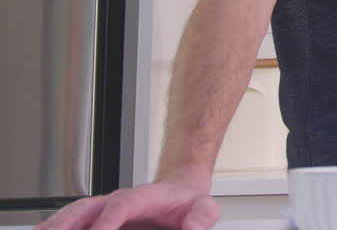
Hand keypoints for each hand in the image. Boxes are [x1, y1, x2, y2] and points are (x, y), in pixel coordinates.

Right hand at [35, 176, 219, 229]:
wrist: (181, 190)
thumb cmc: (189, 202)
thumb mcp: (205, 209)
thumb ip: (200, 218)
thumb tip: (191, 229)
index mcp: (142, 197)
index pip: (119, 206)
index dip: (106, 221)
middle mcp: (116, 201)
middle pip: (85, 209)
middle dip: (68, 225)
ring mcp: (102, 209)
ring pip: (71, 214)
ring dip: (54, 227)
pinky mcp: (94, 218)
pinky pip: (68, 222)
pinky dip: (53, 227)